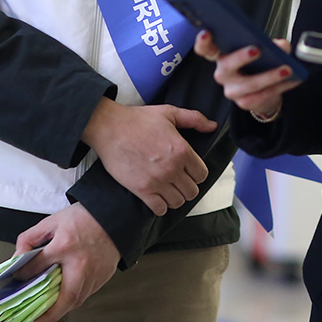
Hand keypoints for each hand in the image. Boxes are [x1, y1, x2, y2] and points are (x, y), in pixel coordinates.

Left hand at [14, 203, 117, 321]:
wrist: (115, 215)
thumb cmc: (84, 217)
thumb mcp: (52, 221)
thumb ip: (31, 238)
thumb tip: (18, 257)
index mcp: (64, 246)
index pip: (36, 267)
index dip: (23, 274)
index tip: (19, 278)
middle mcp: (80, 262)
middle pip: (65, 297)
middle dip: (50, 313)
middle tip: (38, 318)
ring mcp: (94, 271)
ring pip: (77, 299)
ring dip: (63, 306)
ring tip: (51, 307)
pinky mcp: (104, 275)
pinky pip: (88, 293)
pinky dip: (76, 296)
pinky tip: (68, 293)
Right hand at [82, 98, 215, 215]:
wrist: (109, 127)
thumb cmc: (138, 119)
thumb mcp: (169, 113)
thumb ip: (194, 119)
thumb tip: (213, 126)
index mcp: (182, 150)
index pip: (202, 175)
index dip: (197, 173)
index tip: (188, 171)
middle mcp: (173, 168)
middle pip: (192, 191)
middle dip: (187, 187)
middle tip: (178, 181)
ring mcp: (157, 181)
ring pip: (178, 202)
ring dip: (175, 197)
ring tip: (168, 190)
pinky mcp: (141, 190)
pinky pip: (159, 209)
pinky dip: (160, 206)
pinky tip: (156, 197)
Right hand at [194, 30, 299, 117]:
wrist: (265, 91)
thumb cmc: (260, 65)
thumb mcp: (266, 50)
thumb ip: (273, 44)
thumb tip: (280, 45)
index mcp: (222, 55)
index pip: (206, 49)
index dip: (203, 42)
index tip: (207, 33)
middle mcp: (222, 73)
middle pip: (226, 65)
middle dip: (241, 57)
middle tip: (257, 49)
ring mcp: (231, 90)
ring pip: (248, 84)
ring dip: (269, 76)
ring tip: (286, 69)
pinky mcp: (243, 103)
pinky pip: (261, 96)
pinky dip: (279, 87)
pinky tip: (292, 80)